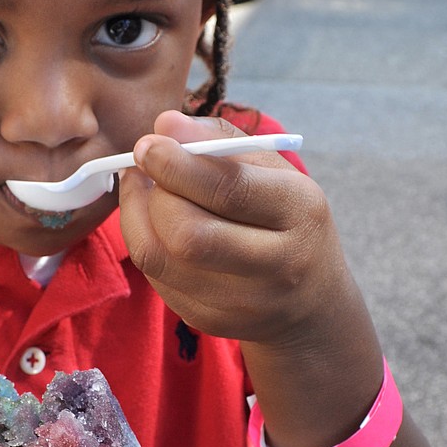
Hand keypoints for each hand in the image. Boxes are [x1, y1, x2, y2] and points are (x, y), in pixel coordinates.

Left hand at [119, 110, 347, 343]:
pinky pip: (156, 278)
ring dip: (137, 215)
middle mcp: (279, 264)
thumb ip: (219, 140)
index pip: (229, 189)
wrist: (310, 298)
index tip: (147, 144)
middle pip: (188, 232)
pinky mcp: (213, 322)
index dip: (177, 166)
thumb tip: (164, 124)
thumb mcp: (271, 170)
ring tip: (141, 187)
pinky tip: (153, 221)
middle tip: (145, 167)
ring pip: (161, 258)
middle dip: (155, 194)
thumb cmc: (284, 217)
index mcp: (300, 211)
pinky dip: (144, 242)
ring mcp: (245, 302)